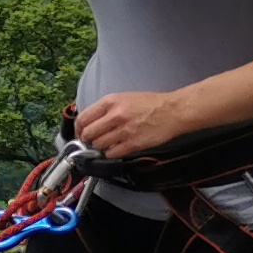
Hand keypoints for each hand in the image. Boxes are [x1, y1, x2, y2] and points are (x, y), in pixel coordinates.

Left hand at [73, 86, 203, 161]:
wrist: (173, 111)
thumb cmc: (150, 104)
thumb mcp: (124, 98)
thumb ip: (106, 108)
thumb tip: (90, 121)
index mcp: (110, 102)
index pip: (83, 118)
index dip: (79, 128)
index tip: (80, 133)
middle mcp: (115, 116)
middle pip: (88, 133)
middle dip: (88, 139)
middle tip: (93, 140)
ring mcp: (124, 130)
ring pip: (98, 145)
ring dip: (100, 147)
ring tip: (108, 143)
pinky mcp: (133, 144)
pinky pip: (112, 154)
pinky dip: (111, 153)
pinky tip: (117, 148)